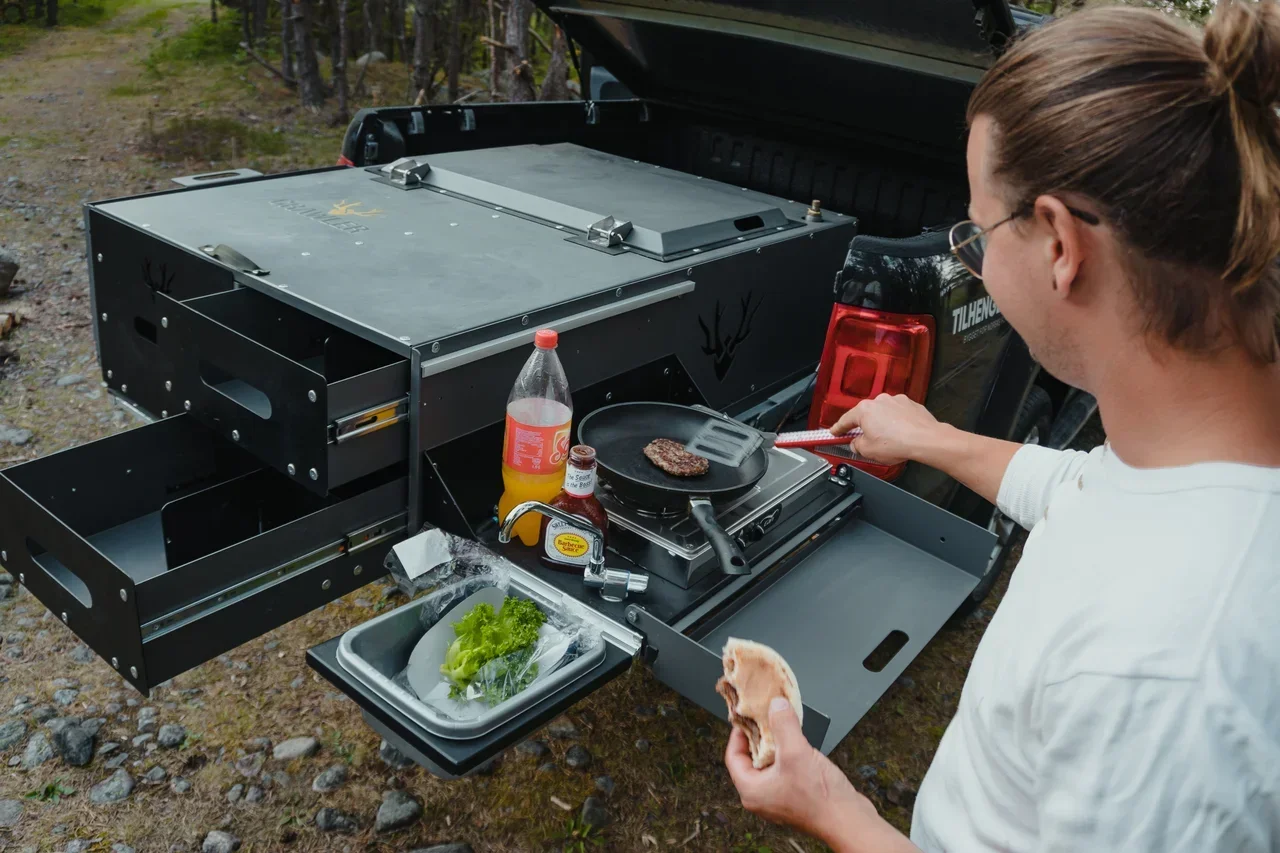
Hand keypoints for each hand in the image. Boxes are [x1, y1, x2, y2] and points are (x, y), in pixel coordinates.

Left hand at [725, 698, 908, 852]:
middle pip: (751, 758)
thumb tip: (775, 705)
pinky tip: (800, 743)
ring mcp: (779, 798)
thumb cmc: (820, 799)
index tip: (747, 717)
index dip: (739, 733)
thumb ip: (783, 724)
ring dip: (777, 744)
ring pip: (770, 764)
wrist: (849, 821)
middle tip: (767, 717)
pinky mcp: (796, 797)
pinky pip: (785, 770)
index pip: (733, 756)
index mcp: (751, 791)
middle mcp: (762, 797)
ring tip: (784, 726)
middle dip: (760, 736)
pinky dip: (789, 754)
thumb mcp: (796, 752)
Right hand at [829, 394, 944, 466]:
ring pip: (882, 414)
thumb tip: (856, 444)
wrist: (926, 440)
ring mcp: (896, 401)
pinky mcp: (910, 404)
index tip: (834, 432)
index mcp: (864, 410)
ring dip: (882, 424)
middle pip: (865, 415)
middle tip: (864, 441)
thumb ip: (856, 445)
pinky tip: (900, 434)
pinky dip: (896, 422)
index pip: (845, 420)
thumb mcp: (868, 451)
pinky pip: (897, 414)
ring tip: (888, 440)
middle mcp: (879, 401)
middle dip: (864, 428)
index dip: (837, 429)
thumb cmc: (899, 443)